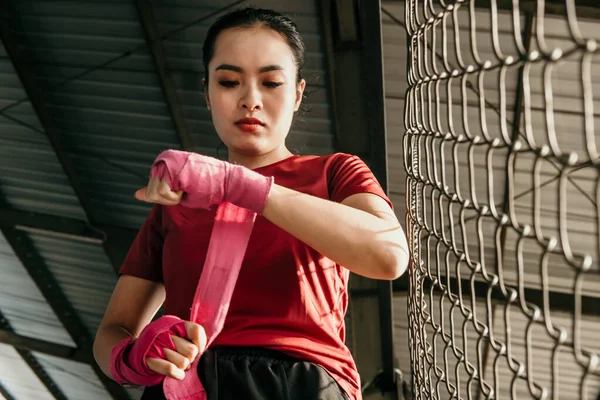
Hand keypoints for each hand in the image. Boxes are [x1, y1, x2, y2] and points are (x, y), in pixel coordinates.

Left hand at [137, 150, 272, 213]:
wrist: (227, 182)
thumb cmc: (207, 188)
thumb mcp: (178, 191)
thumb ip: (157, 191)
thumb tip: (136, 195)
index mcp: (165, 161)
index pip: (152, 189)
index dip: (169, 197)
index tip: (186, 189)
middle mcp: (164, 158)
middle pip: (151, 192)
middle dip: (170, 197)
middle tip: (189, 189)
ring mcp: (167, 162)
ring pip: (155, 194)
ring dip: (173, 197)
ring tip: (189, 187)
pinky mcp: (171, 168)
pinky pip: (162, 193)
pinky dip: (175, 196)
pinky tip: (188, 187)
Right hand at [145, 321, 206, 379]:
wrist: (141, 349)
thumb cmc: (167, 343)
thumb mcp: (180, 335)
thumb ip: (193, 338)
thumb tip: (201, 350)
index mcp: (176, 325)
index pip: (196, 331)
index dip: (200, 343)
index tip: (198, 349)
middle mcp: (166, 332)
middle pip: (192, 351)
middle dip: (190, 358)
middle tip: (184, 358)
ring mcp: (156, 345)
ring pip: (183, 362)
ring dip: (182, 367)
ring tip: (177, 363)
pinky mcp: (149, 359)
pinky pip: (170, 369)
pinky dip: (178, 374)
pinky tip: (177, 373)